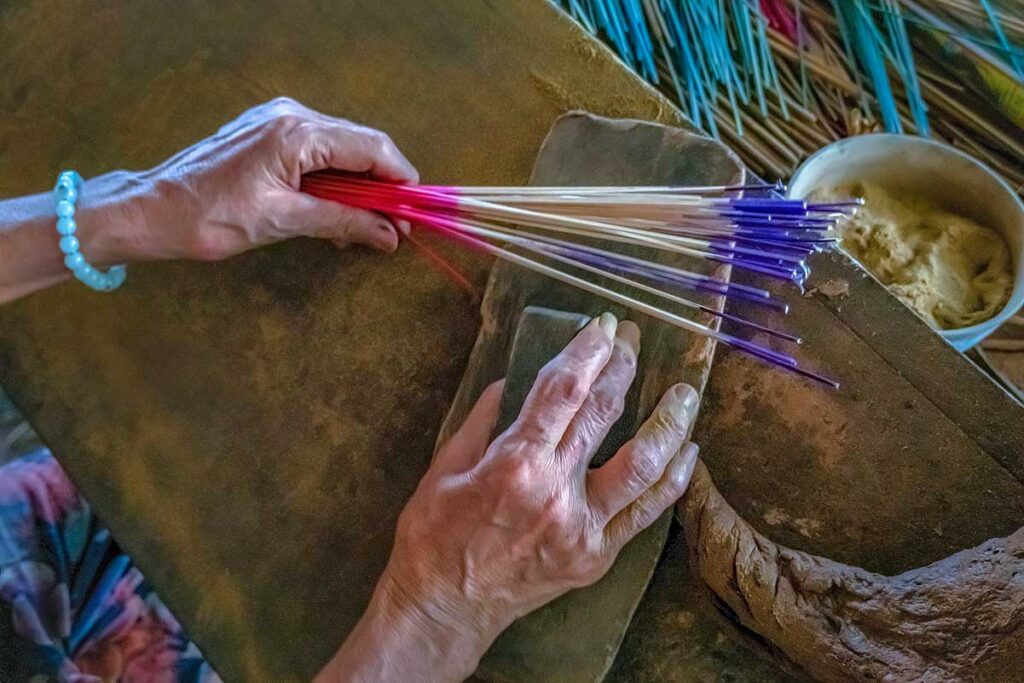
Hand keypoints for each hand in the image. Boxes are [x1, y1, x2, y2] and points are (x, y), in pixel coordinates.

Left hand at [87, 97, 418, 265]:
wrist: (152, 211)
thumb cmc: (208, 217)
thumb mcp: (283, 223)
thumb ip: (343, 222)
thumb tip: (390, 235)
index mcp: (296, 132)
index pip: (371, 148)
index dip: (400, 181)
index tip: (414, 215)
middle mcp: (291, 116)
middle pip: (360, 146)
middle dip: (381, 189)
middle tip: (392, 229)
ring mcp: (277, 122)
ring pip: (341, 152)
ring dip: (356, 191)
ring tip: (360, 231)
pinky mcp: (267, 135)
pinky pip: (317, 154)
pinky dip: (332, 184)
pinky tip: (332, 216)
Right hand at [319, 313, 700, 681]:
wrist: (444, 610)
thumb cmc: (433, 539)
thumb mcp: (444, 470)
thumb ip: (481, 421)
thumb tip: (511, 382)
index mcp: (515, 465)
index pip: (563, 392)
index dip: (586, 352)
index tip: (601, 327)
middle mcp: (556, 493)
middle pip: (604, 415)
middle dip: (622, 367)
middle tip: (631, 338)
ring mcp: (583, 528)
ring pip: (644, 466)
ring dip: (669, 422)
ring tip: (685, 392)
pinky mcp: (596, 556)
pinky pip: (645, 514)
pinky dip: (672, 481)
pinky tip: (688, 454)